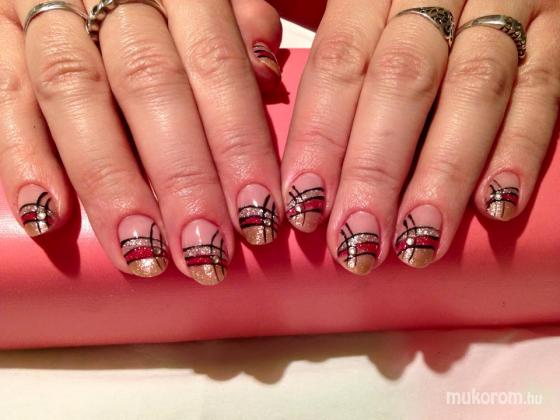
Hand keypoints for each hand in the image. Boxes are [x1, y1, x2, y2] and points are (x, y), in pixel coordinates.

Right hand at [0, 0, 283, 283]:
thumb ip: (239, 22)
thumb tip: (266, 72)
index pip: (215, 64)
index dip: (238, 142)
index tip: (259, 211)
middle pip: (149, 85)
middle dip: (182, 176)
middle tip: (205, 248)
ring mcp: (46, 12)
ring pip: (75, 93)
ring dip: (111, 183)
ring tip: (143, 253)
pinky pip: (2, 91)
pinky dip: (22, 154)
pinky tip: (49, 216)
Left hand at [282, 0, 559, 272]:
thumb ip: (309, 31)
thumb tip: (259, 78)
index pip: (340, 62)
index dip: (320, 136)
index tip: (303, 204)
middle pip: (402, 82)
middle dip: (376, 169)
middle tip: (356, 240)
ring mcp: (506, 7)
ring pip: (473, 89)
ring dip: (443, 172)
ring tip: (416, 241)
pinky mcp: (556, 32)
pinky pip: (543, 88)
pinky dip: (520, 147)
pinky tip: (495, 206)